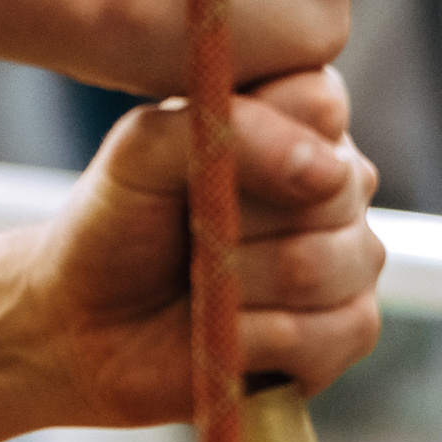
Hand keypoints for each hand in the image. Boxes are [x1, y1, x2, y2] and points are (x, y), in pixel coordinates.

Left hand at [0, 68, 382, 426]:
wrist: (88, 324)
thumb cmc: (118, 225)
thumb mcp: (144, 150)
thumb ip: (230, 127)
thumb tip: (326, 172)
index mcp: (297, 118)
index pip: (319, 103)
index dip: (255, 138)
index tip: (199, 161)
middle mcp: (339, 182)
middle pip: (329, 192)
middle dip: (236, 221)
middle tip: (191, 231)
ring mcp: (353, 256)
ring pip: (322, 266)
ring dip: (238, 284)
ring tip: (203, 283)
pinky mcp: (351, 328)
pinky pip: (334, 331)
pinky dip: (257, 338)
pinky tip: (228, 331)